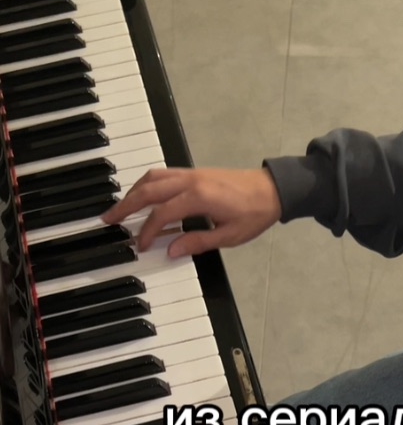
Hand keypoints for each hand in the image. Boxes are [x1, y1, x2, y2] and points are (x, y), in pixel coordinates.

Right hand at [101, 166, 281, 256]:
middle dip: (126, 205)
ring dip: (133, 192)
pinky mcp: (194, 173)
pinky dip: (147, 184)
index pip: (162, 213)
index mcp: (199, 197)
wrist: (272, 190)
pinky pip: (163, 174)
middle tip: (108, 219)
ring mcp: (192, 174)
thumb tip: (170, 251)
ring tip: (120, 208)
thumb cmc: (254, 214)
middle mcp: (191, 181)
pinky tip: (141, 195)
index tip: (140, 245)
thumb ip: (198, 242)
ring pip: (153, 178)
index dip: (148, 231)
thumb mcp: (229, 236)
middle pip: (148, 190)